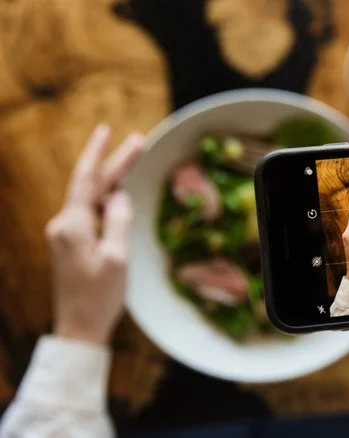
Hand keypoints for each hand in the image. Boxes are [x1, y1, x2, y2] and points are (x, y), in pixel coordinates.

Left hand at [45, 124, 144, 344]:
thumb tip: (120, 196)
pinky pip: (90, 213)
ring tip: (131, 159)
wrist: (79, 328)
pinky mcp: (71, 244)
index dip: (99, 153)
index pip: (87, 179)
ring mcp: (66, 235)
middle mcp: (64, 225)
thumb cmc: (100, 297)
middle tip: (136, 140)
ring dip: (111, 179)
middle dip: (113, 162)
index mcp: (73, 226)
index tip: (108, 130)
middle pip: (90, 185)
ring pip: (91, 197)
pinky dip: (106, 198)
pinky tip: (118, 192)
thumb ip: (119, 221)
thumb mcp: (117, 258)